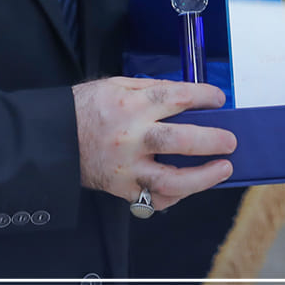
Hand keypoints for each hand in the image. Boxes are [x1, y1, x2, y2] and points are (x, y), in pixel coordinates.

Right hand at [72, 77, 236, 211]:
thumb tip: (186, 95)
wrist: (53, 138)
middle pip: (179, 140)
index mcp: (130, 104)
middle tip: (230, 141)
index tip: (218, 99)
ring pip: (171, 180)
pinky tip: (189, 187)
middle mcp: (131, 137)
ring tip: (223, 169)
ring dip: (203, 178)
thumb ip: (152, 89)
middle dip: (211, 140)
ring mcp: (127, 167)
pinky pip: (154, 199)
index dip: (204, 97)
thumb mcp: (116, 85)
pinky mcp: (122, 188)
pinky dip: (175, 196)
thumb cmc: (86, 108)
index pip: (176, 97)